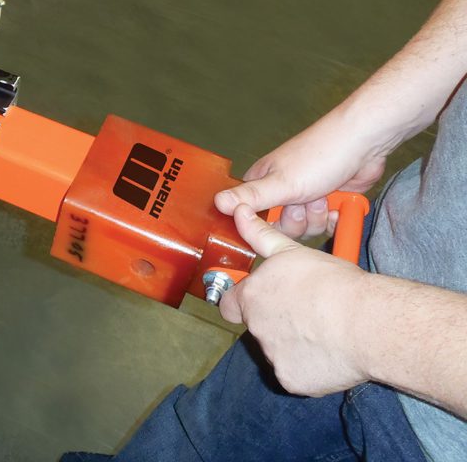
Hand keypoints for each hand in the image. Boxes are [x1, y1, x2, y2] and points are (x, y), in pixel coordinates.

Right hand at [214, 109, 387, 238]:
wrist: (364, 143)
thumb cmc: (320, 153)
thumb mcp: (281, 182)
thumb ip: (249, 196)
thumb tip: (216, 202)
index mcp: (262, 183)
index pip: (252, 218)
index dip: (266, 224)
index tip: (278, 214)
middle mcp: (282, 192)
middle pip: (281, 228)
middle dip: (298, 219)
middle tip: (305, 200)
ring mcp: (306, 197)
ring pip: (305, 229)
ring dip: (318, 216)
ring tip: (324, 196)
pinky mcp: (327, 202)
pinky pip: (324, 225)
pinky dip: (334, 218)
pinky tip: (338, 205)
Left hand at [219, 204, 369, 395]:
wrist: (364, 323)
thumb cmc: (330, 283)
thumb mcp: (291, 252)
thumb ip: (260, 236)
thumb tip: (239, 212)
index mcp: (251, 298)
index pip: (229, 304)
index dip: (243, 301)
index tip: (265, 298)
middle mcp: (255, 329)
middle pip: (258, 326)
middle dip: (276, 320)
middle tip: (307, 312)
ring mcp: (272, 357)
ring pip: (279, 350)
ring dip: (295, 342)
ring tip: (325, 329)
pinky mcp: (292, 381)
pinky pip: (297, 373)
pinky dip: (310, 366)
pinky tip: (332, 353)